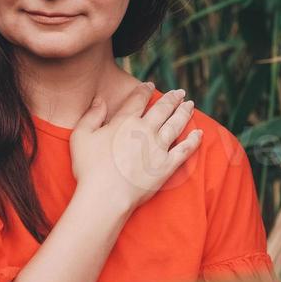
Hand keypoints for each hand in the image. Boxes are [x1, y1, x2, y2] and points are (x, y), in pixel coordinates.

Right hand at [70, 83, 201, 212]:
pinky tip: (199, 133)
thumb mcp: (81, 137)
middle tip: (179, 93)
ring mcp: (158, 148)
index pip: (138, 100)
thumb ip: (91, 115)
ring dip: (184, 112)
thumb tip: (100, 100)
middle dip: (172, 98)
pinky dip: (193, 140)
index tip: (150, 85)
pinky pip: (185, 150)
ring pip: (176, 124)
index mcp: (125, 122)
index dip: (145, 90)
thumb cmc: (89, 169)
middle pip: (163, 109)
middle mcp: (145, 130)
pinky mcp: (167, 166)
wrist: (105, 196)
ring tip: (190, 105)